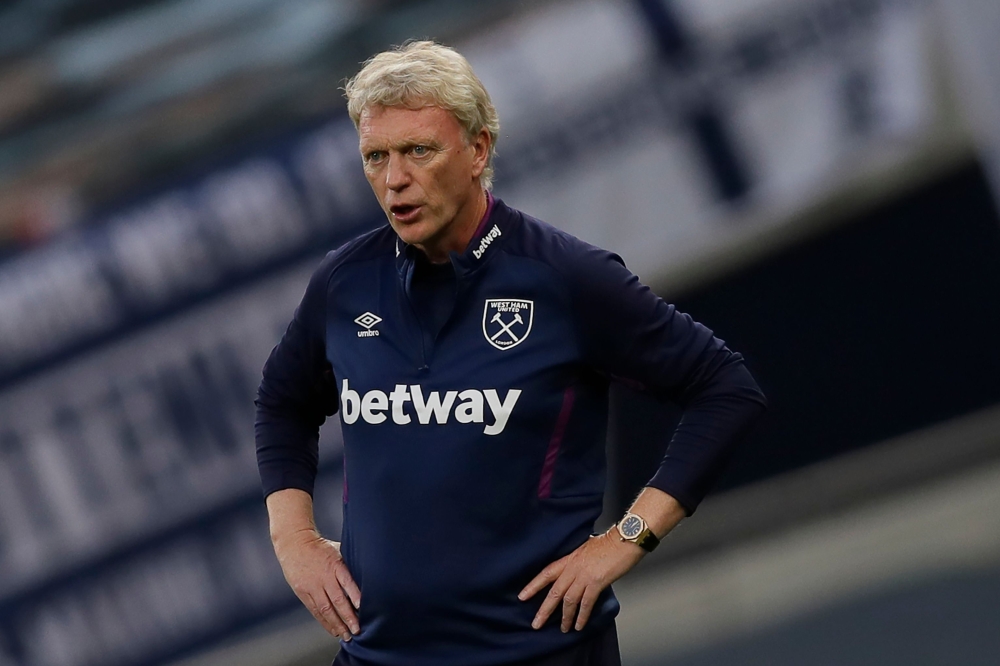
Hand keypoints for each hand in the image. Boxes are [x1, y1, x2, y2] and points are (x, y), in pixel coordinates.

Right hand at [274, 529, 361, 640]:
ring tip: (346, 635)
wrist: (294, 544)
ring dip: (337, 624)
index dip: (355, 596)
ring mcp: (312, 586)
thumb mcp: (338, 550)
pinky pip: (315, 611)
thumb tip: (368, 575)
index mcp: (335, 565)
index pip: (347, 582)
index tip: (363, 608)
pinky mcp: (303, 593)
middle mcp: (324, 577)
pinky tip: (333, 630)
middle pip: (337, 600)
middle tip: (357, 630)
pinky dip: (324, 622)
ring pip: (326, 609)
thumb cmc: (320, 547)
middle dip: (348, 617)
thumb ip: (350, 564)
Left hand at [518, 529, 644, 632]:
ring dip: (565, 617)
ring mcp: (584, 575)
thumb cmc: (608, 542)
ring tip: (563, 629)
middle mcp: (573, 568)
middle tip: (536, 624)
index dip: (533, 586)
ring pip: (568, 600)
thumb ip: (576, 560)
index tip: (522, 597)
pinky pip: (586, 603)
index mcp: (569, 558)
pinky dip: (582, 616)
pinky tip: (579, 625)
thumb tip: (574, 569)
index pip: (546, 573)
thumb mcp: (585, 548)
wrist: (624, 539)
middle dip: (544, 610)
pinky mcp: (597, 582)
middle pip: (554, 592)